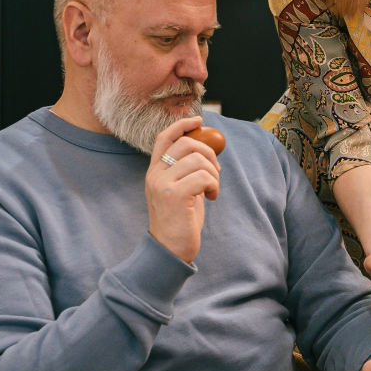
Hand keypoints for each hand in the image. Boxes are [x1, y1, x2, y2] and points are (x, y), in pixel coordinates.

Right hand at [146, 116, 220, 262]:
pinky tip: (212, 197)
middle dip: (209, 153)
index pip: (164, 137)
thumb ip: (187, 170)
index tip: (199, 120)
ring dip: (214, 173)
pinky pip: (203, 176)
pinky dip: (214, 185)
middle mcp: (154, 175)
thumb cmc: (181, 220)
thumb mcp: (181, 190)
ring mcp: (162, 184)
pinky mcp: (174, 195)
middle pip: (187, 144)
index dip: (181, 125)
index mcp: (154, 171)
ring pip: (198, 160)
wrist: (170, 250)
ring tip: (213, 189)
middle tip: (216, 172)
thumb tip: (208, 150)